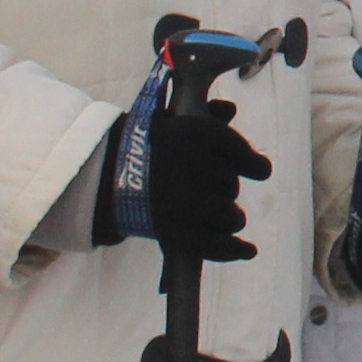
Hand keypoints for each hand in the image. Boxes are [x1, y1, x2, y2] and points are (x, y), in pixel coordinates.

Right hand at [94, 55, 275, 257]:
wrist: (103, 176)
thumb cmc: (144, 146)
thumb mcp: (173, 121)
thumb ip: (205, 115)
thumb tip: (230, 111)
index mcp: (198, 134)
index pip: (242, 153)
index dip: (255, 164)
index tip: (258, 169)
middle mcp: (197, 167)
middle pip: (232, 186)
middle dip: (223, 189)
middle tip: (202, 188)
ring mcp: (189, 203)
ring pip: (232, 217)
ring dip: (227, 217)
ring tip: (211, 214)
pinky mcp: (180, 234)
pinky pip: (220, 246)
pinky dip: (237, 250)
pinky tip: (248, 250)